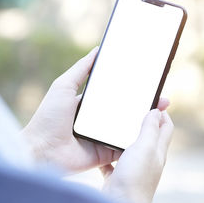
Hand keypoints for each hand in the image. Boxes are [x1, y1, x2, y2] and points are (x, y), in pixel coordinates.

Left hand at [22, 47, 169, 173]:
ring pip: (129, 127)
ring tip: (162, 113)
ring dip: (145, 121)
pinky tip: (151, 132)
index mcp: (90, 104)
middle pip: (126, 110)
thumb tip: (97, 50)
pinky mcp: (106, 152)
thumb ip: (81, 69)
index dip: (132, 88)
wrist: (41, 150)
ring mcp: (103, 136)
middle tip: (162, 98)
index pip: (116, 93)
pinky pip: (124, 145)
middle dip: (145, 105)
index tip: (148, 82)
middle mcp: (99, 120)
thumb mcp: (64, 85)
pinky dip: (137, 140)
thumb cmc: (48, 117)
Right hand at [100, 108, 173, 202]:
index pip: (166, 127)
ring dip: (124, 135)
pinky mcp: (119, 176)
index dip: (161, 112)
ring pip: (130, 147)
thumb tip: (157, 111)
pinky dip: (108, 153)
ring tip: (115, 124)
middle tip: (132, 108)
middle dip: (142, 121)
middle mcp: (148, 159)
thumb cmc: (135, 178)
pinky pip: (113, 161)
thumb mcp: (145, 148)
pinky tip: (100, 148)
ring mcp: (133, 168)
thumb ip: (150, 129)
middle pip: (149, 135)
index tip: (154, 100)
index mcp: (157, 150)